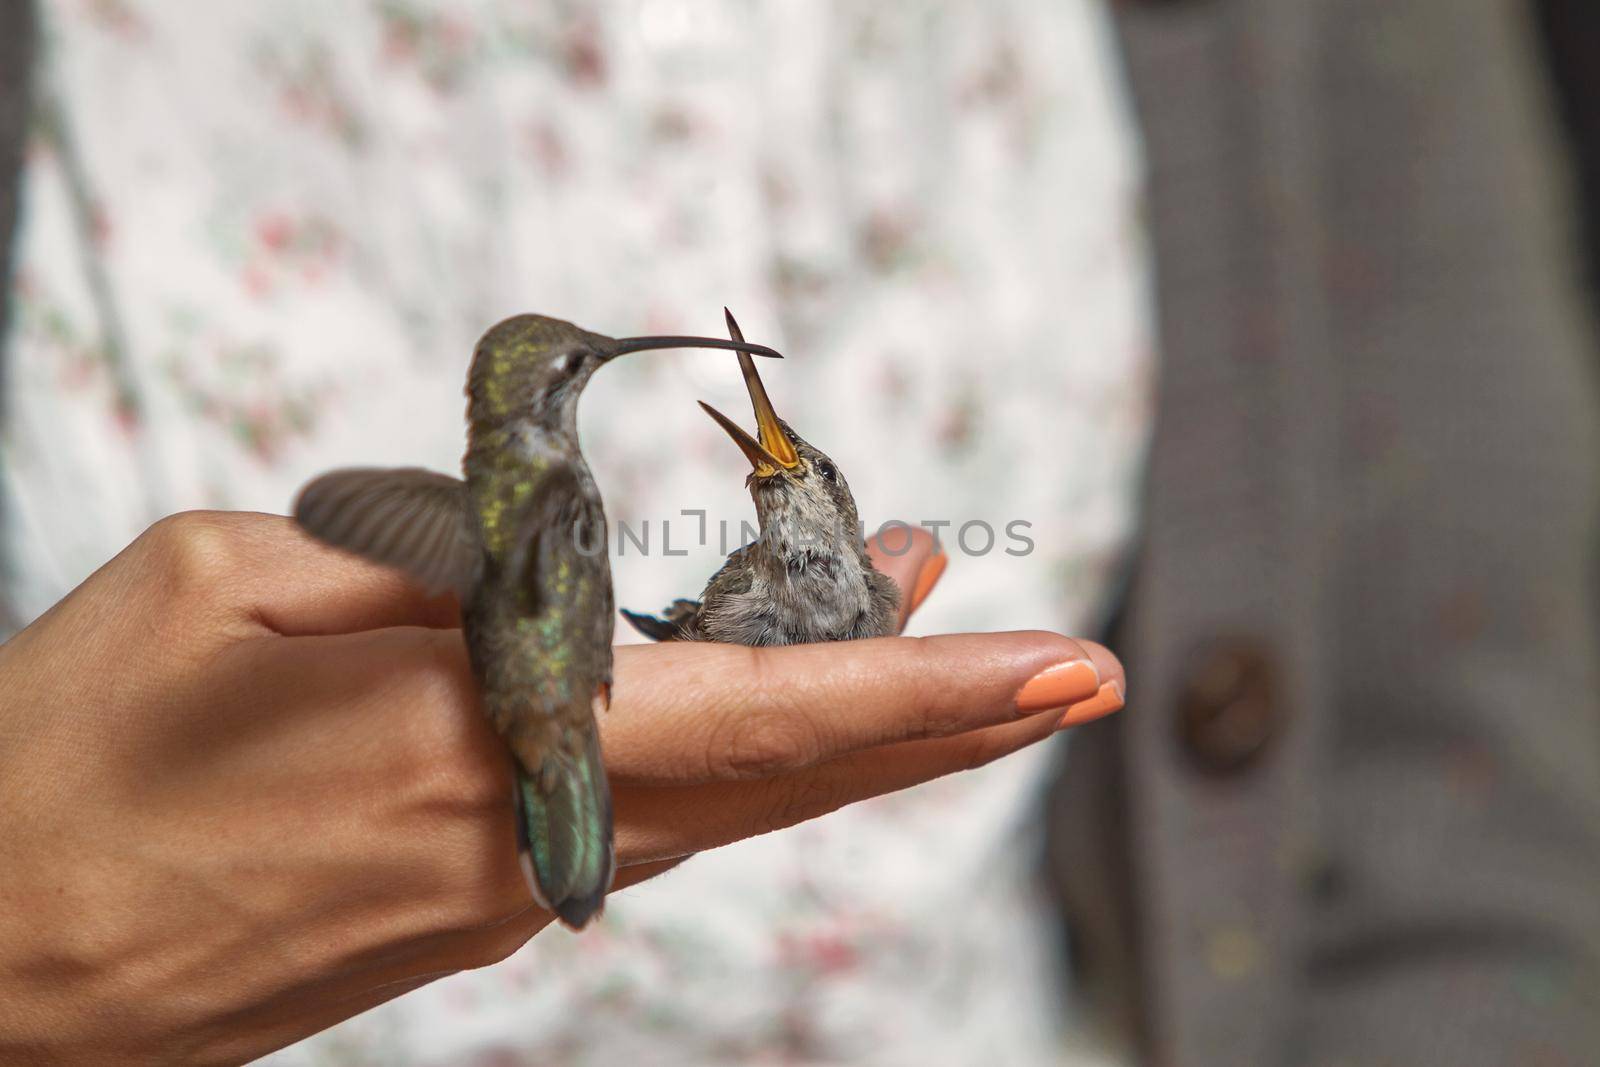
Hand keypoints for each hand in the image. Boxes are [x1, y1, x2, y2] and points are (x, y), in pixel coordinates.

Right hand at [0, 513, 1123, 1064]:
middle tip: (1052, 665)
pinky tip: (747, 708)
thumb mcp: (229, 588)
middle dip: (935, 717)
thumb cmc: (73, 759)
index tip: (1057, 671)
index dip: (924, 690)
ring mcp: (505, 896)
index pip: (760, 714)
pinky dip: (726, 759)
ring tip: (906, 624)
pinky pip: (636, 825)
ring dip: (833, 723)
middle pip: (785, 776)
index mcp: (472, 741)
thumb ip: (414, 573)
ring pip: (724, 803)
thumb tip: (538, 582)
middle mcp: (524, 838)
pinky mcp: (469, 919)